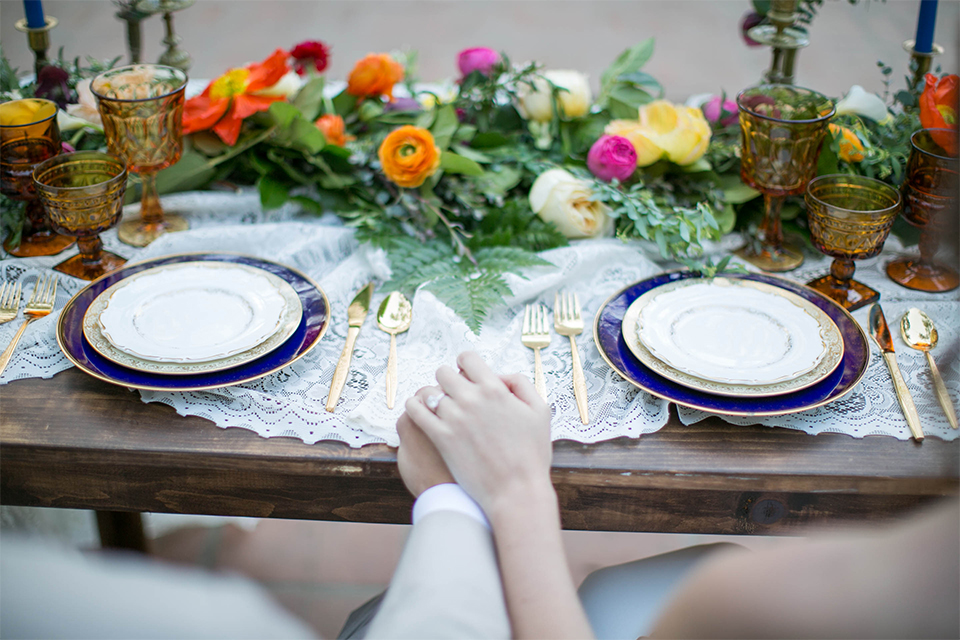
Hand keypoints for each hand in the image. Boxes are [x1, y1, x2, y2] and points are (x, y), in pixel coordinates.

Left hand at [403, 352, 553, 519]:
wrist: (517, 492)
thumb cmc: (532, 455)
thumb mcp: (540, 411)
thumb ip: (521, 384)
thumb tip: (499, 376)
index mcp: (495, 389)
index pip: (467, 358)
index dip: (466, 364)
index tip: (466, 374)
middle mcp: (472, 399)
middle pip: (443, 372)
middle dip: (448, 380)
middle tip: (453, 394)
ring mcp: (454, 418)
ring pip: (429, 391)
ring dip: (433, 396)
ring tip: (438, 406)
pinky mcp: (441, 438)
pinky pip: (416, 411)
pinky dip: (415, 406)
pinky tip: (419, 410)